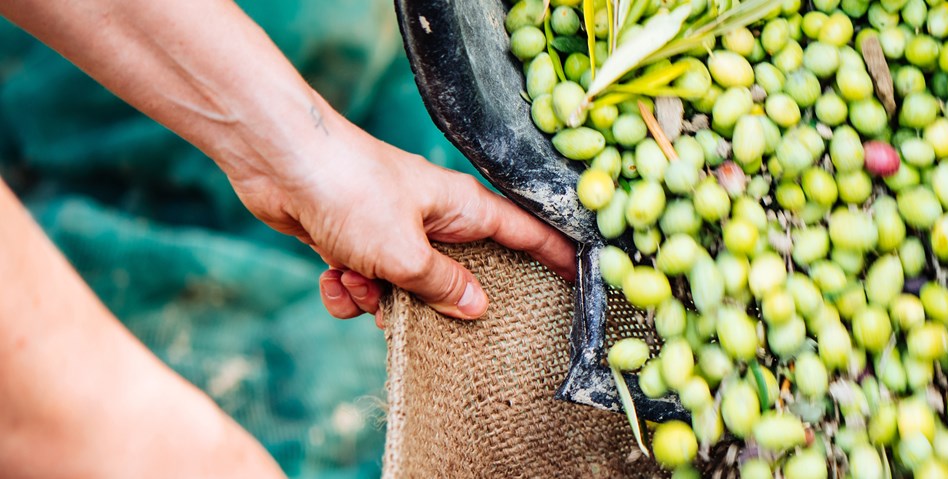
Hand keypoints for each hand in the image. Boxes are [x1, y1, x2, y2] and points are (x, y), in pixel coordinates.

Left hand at [228, 121, 575, 320]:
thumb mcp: (405, 253)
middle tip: (431, 321)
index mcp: (463, 209)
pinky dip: (348, 289)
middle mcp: (433, 219)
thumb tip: (478, 308)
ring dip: (380, 299)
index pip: (526, 234)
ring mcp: (393, 230)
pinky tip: (331, 277)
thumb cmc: (351, 190)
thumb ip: (443, 285)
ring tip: (359, 281)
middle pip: (461, 274)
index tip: (579, 283)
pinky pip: (365, 283)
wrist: (278, 161)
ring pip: (406, 288)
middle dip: (439, 302)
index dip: (555, 257)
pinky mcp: (354, 241)